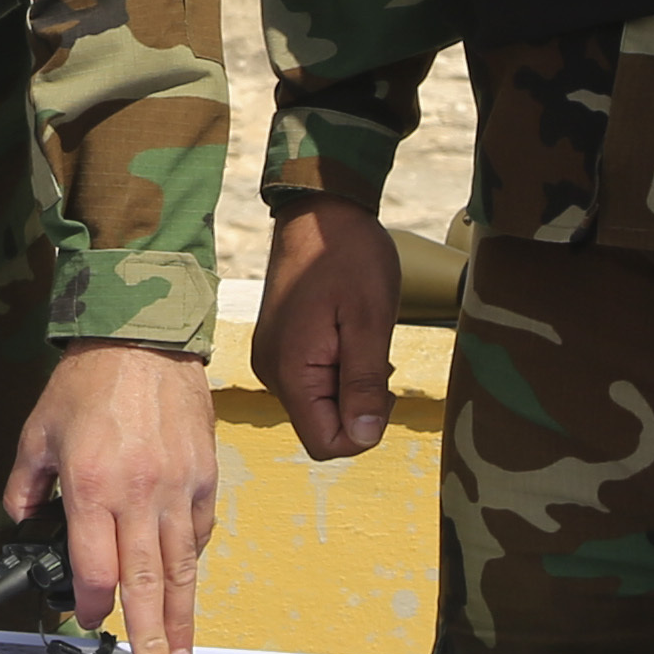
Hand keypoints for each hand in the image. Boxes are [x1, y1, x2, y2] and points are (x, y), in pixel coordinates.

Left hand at [12, 343, 222, 653]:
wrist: (143, 337)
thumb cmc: (87, 381)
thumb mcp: (38, 430)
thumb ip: (26, 483)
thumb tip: (23, 518)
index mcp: (91, 487)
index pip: (96, 568)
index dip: (93, 604)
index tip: (90, 621)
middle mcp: (138, 494)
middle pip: (146, 581)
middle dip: (152, 637)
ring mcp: (178, 488)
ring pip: (182, 567)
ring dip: (183, 618)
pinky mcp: (204, 477)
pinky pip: (198, 533)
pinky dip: (191, 563)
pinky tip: (187, 590)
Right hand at [247, 198, 402, 463]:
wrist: (320, 210)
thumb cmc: (349, 257)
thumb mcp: (369, 320)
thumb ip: (364, 383)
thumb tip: (363, 437)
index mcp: (291, 371)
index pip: (326, 443)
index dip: (365, 429)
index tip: (381, 384)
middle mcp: (272, 373)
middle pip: (323, 427)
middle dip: (359, 404)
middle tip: (375, 354)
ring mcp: (274, 359)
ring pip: (320, 405)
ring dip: (351, 384)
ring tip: (361, 337)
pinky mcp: (281, 347)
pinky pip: (313, 382)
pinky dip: (339, 369)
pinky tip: (348, 333)